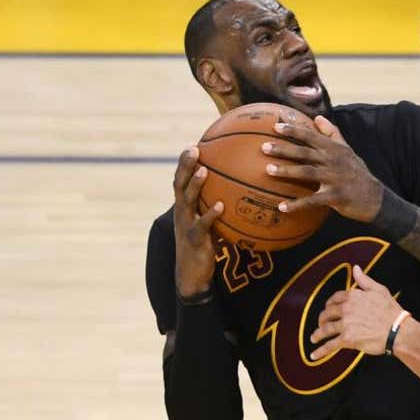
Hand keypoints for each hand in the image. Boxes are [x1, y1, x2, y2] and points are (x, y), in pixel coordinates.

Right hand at [172, 146, 223, 297]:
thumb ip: (217, 206)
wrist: (192, 275)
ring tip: (204, 171)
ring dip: (194, 185)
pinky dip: (210, 215)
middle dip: (184, 166)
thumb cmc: (204, 245)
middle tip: (193, 149)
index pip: (181, 180)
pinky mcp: (195, 240)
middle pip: (179, 184)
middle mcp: (182, 213)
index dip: (184, 163)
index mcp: (185, 207)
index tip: (193, 144)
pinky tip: (220, 206)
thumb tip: (240, 191)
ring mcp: (186, 226)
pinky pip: (202, 226)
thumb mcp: (209, 223)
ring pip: (187, 202)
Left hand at [261, 115, 384, 222]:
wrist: (375, 198)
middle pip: (305, 153)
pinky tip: (282, 206)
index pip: (311, 136)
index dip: (293, 131)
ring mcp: (334, 178)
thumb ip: (332, 133)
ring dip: (287, 171)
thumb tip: (317, 117)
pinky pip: (313, 200)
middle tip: (264, 147)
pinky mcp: (335, 196)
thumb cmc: (357, 172)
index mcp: (333, 149)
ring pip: (307, 172)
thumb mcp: (348, 150)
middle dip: (284, 149)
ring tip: (268, 170)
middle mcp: (333, 161)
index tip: (275, 127)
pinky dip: (297, 204)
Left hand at [309, 266, 403, 358]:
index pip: (335, 298)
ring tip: (314, 338)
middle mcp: (346, 308)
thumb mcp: (379, 290)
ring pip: (325, 329)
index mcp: (353, 296)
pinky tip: (314, 355)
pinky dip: (321, 351)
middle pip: (327, 313)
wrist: (397, 330)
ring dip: (318, 334)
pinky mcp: (347, 339)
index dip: (329, 304)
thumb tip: (355, 268)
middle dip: (322, 319)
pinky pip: (330, 345)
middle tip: (322, 324)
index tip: (328, 308)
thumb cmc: (391, 310)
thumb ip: (364, 279)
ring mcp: (345, 324)